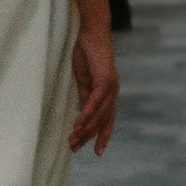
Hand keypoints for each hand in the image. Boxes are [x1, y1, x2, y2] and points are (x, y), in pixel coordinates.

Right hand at [69, 21, 118, 156]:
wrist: (91, 32)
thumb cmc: (86, 54)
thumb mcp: (84, 80)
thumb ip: (85, 97)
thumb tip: (83, 115)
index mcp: (109, 93)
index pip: (107, 120)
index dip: (102, 136)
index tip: (97, 152)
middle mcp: (113, 92)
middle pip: (102, 121)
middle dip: (88, 137)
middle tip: (74, 148)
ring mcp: (111, 87)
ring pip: (99, 115)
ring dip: (85, 129)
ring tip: (72, 140)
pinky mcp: (104, 80)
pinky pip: (95, 102)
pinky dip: (87, 114)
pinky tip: (78, 125)